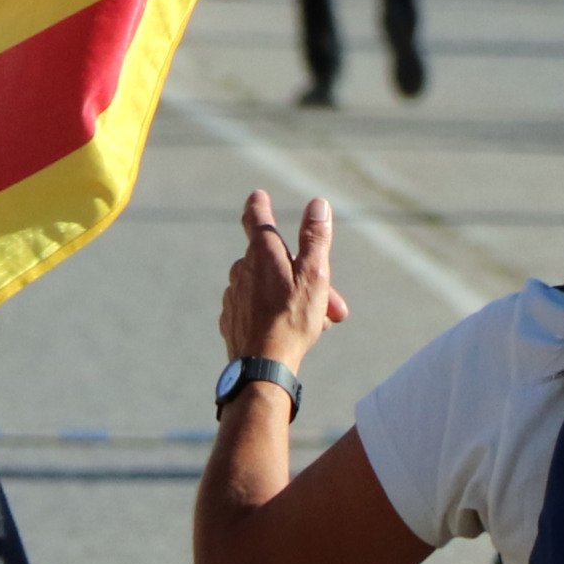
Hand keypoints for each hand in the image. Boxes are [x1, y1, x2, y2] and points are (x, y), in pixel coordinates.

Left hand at [220, 190, 346, 372]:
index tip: (258, 196)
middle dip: (304, 277)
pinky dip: (273, 313)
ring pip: (268, 287)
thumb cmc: (292, 321)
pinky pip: (255, 308)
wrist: (262, 368)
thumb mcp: (314, 276)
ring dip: (292, 298)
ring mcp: (234, 294)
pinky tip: (289, 332)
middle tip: (332, 305)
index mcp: (262, 252)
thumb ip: (315, 239)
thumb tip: (317, 204)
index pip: (256, 217)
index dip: (259, 205)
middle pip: (275, 262)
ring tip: (316, 323)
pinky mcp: (231, 318)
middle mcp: (242, 268)